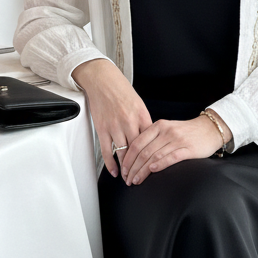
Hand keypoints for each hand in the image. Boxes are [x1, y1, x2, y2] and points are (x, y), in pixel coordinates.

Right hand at [72, 58, 151, 176]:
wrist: (102, 80)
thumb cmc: (121, 90)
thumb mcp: (139, 104)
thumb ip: (143, 121)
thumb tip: (149, 137)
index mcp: (142, 115)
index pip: (151, 140)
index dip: (154, 155)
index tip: (155, 165)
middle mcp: (130, 122)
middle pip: (139, 150)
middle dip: (141, 166)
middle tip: (141, 177)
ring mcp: (115, 126)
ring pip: (123, 153)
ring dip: (126, 168)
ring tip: (129, 177)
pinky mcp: (102, 129)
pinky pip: (107, 150)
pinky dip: (111, 163)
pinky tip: (114, 171)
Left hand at [121, 112, 229, 185]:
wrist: (210, 129)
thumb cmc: (187, 132)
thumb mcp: (167, 129)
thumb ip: (153, 138)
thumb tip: (135, 155)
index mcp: (158, 126)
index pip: (137, 143)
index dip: (127, 158)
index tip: (123, 170)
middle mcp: (166, 132)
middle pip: (143, 152)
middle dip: (132, 167)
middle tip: (127, 179)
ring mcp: (177, 140)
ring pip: (154, 156)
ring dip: (142, 170)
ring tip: (135, 180)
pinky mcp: (188, 148)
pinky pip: (171, 157)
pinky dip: (160, 164)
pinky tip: (152, 171)